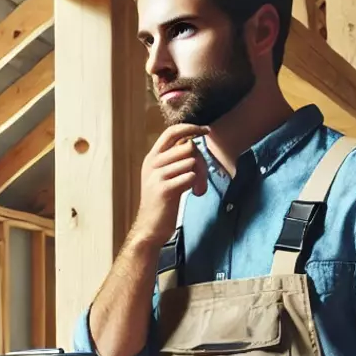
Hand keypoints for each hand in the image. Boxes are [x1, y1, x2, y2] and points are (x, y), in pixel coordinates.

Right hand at [130, 124, 209, 248]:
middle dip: (201, 160)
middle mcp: (152, 164)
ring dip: (200, 175)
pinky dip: (195, 185)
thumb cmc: (162, 203)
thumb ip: (176, 160)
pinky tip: (193, 194)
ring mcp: (156, 176)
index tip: (205, 131)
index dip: (190, 128)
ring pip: (190, 162)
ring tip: (197, 188)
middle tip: (201, 177)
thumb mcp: (164, 176)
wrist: (150, 228)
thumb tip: (194, 143)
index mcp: (152, 158)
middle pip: (188, 147)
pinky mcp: (163, 190)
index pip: (171, 132)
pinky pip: (189, 177)